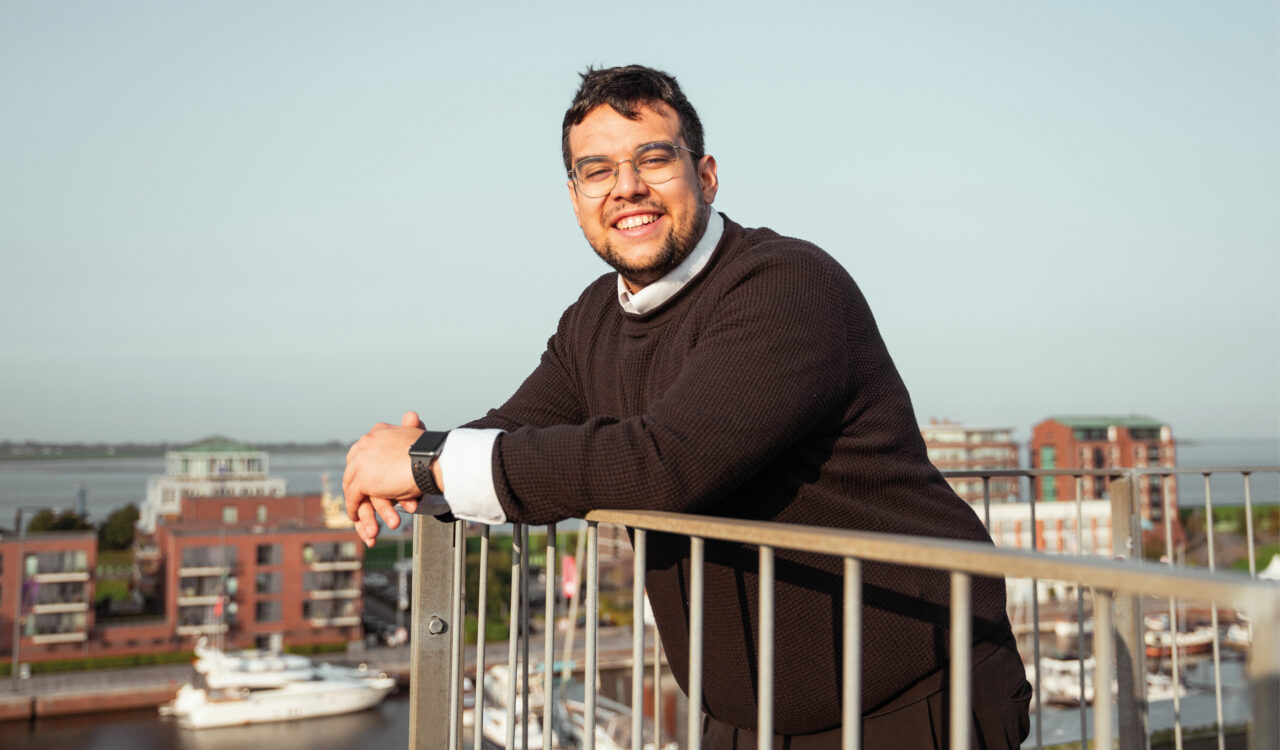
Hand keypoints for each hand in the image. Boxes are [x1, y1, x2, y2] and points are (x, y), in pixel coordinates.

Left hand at [343, 411, 428, 545]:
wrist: (431, 461)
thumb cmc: (430, 449)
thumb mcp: (417, 432)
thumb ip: (410, 426)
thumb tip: (411, 415)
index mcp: (377, 431)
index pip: (362, 451)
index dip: (364, 466)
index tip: (368, 478)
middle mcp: (364, 443)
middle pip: (353, 468)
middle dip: (355, 483)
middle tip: (359, 497)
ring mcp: (360, 462)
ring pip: (351, 484)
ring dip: (355, 499)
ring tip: (357, 510)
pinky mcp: (361, 481)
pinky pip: (353, 498)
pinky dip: (353, 509)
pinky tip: (356, 517)